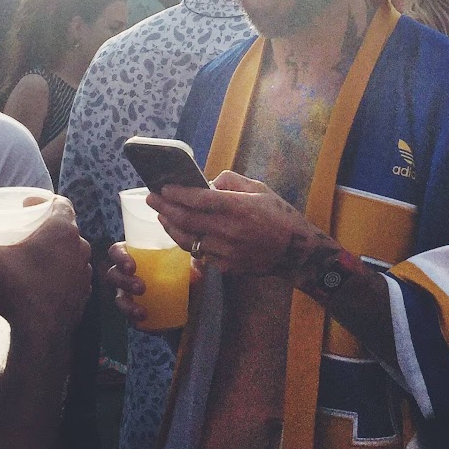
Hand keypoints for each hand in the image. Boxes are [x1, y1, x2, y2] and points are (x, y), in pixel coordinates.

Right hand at [0, 196, 90, 333]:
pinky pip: (73, 274)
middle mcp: (80, 247)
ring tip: (33, 258)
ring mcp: (85, 271)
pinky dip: (60, 273)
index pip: (60, 203)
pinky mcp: (84, 292)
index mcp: (62, 231)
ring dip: (56, 251)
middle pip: (66, 228)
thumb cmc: (18, 289)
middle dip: (47, 227)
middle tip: (26, 232)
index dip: (43, 201)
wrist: (41, 333)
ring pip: (71, 252)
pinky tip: (42, 281)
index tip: (26, 207)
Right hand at [104, 242, 203, 329]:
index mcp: (135, 255)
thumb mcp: (188, 266)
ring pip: (118, 298)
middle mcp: (127, 274)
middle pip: (113, 274)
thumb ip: (192, 266)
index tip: (131, 266)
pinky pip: (128, 318)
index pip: (117, 251)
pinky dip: (135, 320)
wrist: (188, 302)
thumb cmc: (181, 273)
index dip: (119, 257)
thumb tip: (196, 274)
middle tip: (141, 288)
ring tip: (140, 312)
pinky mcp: (134, 313)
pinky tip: (144, 322)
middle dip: (124, 281)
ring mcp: (128, 294)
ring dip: (127, 305)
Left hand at [148, 171, 328, 278]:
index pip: (198, 199)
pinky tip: (183, 233)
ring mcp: (227, 251)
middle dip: (164, 208)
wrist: (296, 252)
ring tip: (162, 216)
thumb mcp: (260, 189)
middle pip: (187, 219)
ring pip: (188, 239)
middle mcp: (230, 229)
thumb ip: (232, 182)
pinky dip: (190, 242)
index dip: (177, 193)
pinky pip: (201, 253)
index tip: (163, 188)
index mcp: (239, 206)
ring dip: (171, 227)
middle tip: (151, 199)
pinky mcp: (227, 266)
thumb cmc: (280, 216)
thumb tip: (208, 182)